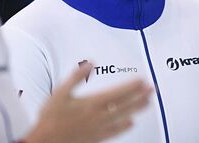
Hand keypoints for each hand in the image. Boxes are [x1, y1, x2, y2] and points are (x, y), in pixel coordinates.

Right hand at [24, 63, 152, 142]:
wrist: (46, 140)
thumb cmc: (51, 117)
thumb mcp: (60, 92)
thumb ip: (75, 77)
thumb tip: (89, 63)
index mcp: (91, 103)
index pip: (117, 93)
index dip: (131, 86)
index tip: (142, 81)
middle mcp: (98, 116)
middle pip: (124, 105)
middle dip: (139, 96)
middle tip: (152, 90)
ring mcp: (98, 127)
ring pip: (123, 117)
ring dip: (136, 109)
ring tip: (147, 103)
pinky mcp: (96, 137)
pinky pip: (115, 131)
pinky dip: (124, 127)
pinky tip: (130, 123)